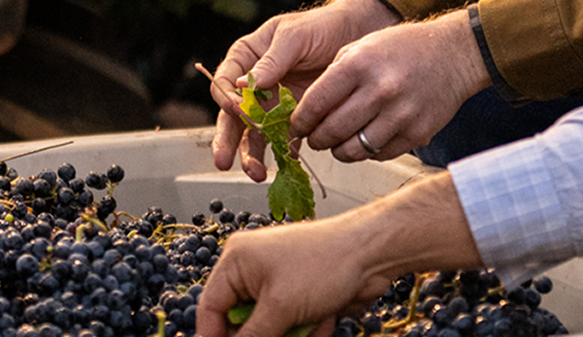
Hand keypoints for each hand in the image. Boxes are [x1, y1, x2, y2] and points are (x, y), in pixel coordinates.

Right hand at [195, 174, 480, 336]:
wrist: (372, 253)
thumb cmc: (324, 265)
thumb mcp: (279, 308)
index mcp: (237, 261)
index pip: (210, 310)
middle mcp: (252, 270)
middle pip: (240, 325)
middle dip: (266, 335)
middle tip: (286, 332)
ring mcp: (277, 284)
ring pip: (268, 331)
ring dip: (292, 335)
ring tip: (312, 322)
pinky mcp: (298, 296)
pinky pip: (290, 328)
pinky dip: (307, 331)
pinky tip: (324, 319)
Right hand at [210, 0, 399, 179]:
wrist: (357, 35)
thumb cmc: (322, 26)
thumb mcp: (295, 35)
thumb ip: (271, 59)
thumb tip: (245, 84)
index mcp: (247, 57)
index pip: (225, 81)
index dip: (226, 98)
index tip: (235, 110)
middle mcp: (256, 84)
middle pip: (232, 115)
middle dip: (227, 140)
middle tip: (224, 160)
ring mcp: (274, 103)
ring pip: (254, 134)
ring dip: (252, 155)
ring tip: (256, 172)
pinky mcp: (294, 118)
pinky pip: (283, 140)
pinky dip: (282, 155)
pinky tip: (285, 165)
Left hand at [289, 9, 491, 161]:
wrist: (455, 54)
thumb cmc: (405, 48)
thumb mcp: (364, 45)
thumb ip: (335, 73)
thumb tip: (307, 107)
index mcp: (361, 63)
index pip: (316, 102)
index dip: (301, 119)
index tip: (297, 125)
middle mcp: (380, 90)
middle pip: (331, 131)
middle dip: (316, 139)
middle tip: (315, 137)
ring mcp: (401, 114)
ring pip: (353, 150)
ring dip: (339, 150)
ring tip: (339, 142)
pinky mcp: (417, 133)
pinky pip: (379, 155)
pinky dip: (367, 151)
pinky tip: (367, 138)